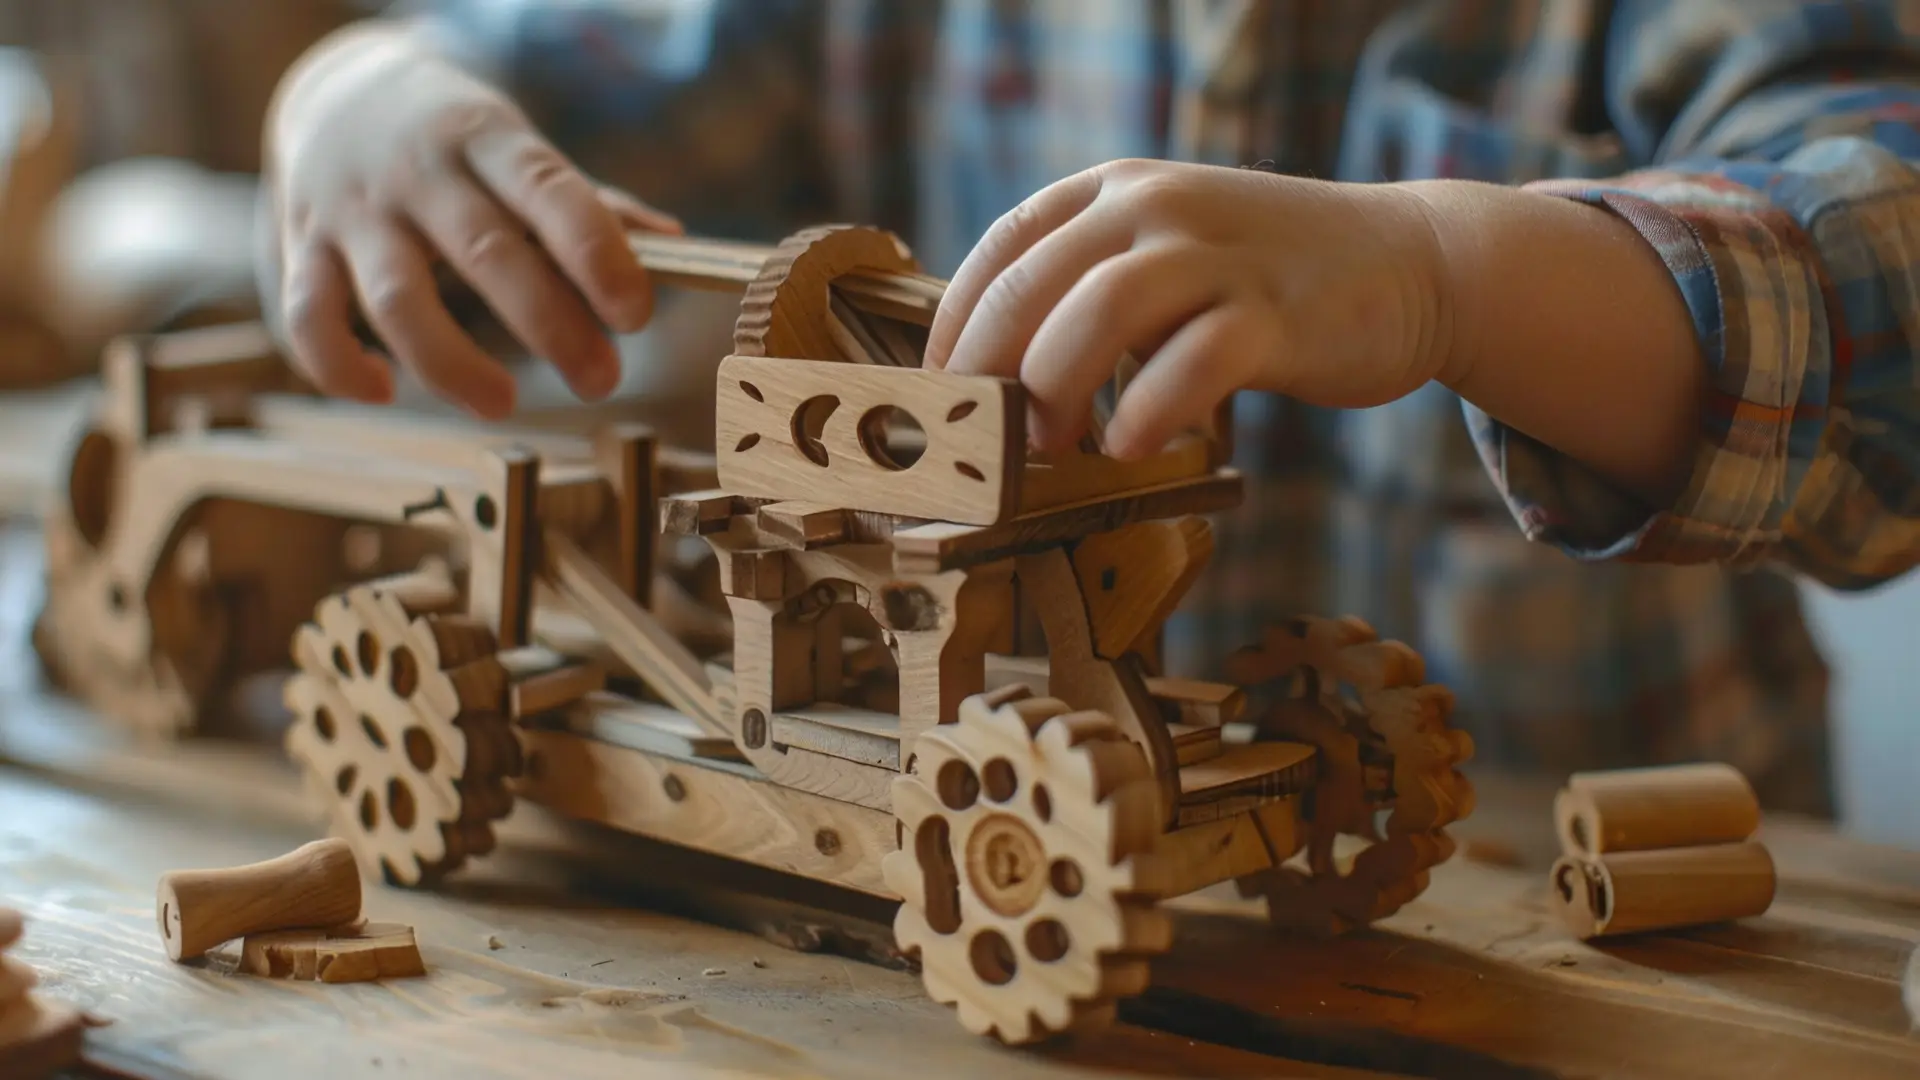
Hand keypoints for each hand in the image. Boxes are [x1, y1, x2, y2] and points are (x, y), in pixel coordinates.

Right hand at [263, 22, 681, 418]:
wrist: (336, 91)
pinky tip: (384, 392)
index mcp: (486, 138)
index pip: (548, 190)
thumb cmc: (457, 143)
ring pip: (395, 298)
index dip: (595, 253)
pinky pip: (308, 317)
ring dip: (452, 363)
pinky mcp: (302, 249)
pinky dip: (340, 366)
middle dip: (550, 324)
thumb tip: (671, 246)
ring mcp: (353, 212)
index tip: (635, 314)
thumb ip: (588, 204)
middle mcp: (417, 173)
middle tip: (601, 379)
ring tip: (503, 401)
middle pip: (485, 252)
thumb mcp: (517, 150)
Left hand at [925, 159, 1451, 457]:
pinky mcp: (1275, 312)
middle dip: (993, 373)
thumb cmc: (1265, 282)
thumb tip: (995, 380)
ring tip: (1054, 445)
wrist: (1411, 263)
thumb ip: (1090, 294)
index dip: (956, 327)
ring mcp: (1219, 255)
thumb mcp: (1166, 258)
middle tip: (989, 438)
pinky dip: (1147, 411)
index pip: (1002, 249)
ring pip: (1099, 311)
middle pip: (1034, 285)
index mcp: (1117, 191)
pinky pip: (1193, 361)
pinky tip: (1131, 446)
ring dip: (1056, 389)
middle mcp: (1157, 207)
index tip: (942, 395)